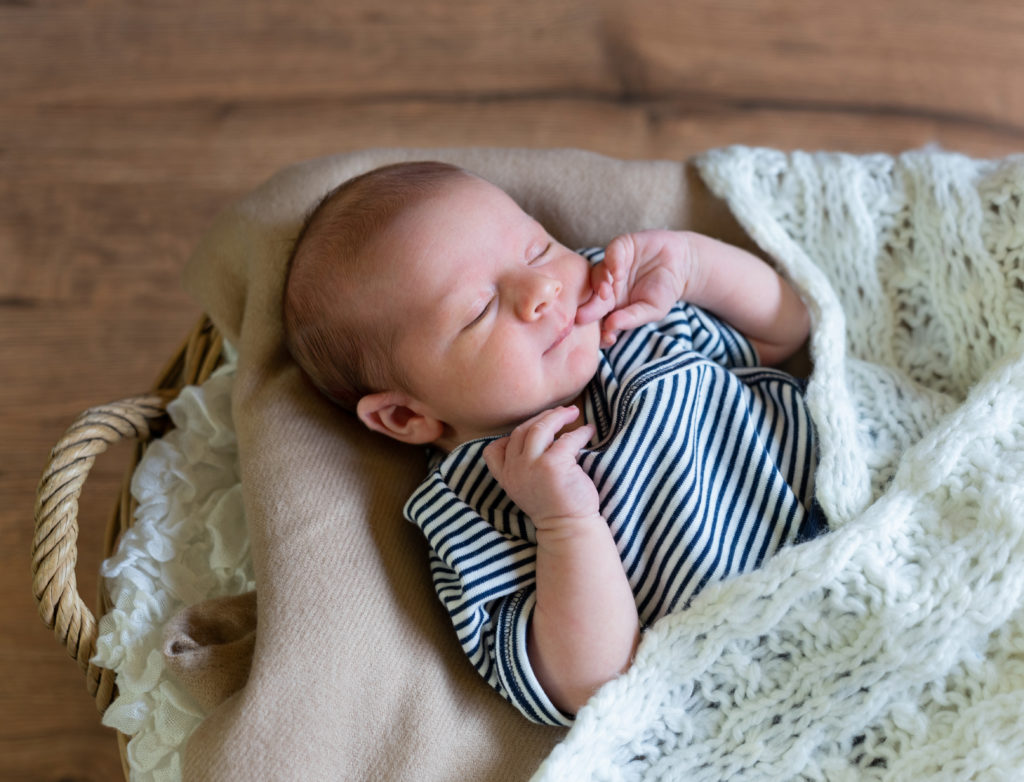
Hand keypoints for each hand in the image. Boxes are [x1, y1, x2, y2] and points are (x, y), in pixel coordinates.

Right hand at [482, 406, 598, 531]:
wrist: (569, 528)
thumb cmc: (554, 506)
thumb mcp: (527, 488)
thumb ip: (524, 466)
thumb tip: (541, 435)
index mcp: (507, 477)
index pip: (493, 450)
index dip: (510, 435)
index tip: (529, 429)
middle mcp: (515, 470)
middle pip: (521, 431)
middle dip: (541, 417)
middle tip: (560, 413)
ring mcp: (533, 466)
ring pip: (539, 428)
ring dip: (557, 416)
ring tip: (573, 413)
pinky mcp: (553, 465)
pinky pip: (567, 439)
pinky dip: (580, 432)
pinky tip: (589, 432)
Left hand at [575, 231, 688, 346]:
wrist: (682, 265)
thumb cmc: (665, 291)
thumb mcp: (652, 310)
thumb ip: (632, 318)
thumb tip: (611, 327)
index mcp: (610, 306)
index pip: (598, 318)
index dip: (598, 328)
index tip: (605, 338)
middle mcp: (606, 287)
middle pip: (592, 298)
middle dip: (589, 308)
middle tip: (584, 316)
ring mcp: (610, 267)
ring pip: (597, 275)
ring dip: (599, 284)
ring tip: (605, 293)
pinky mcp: (619, 248)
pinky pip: (611, 254)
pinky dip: (613, 263)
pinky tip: (619, 273)